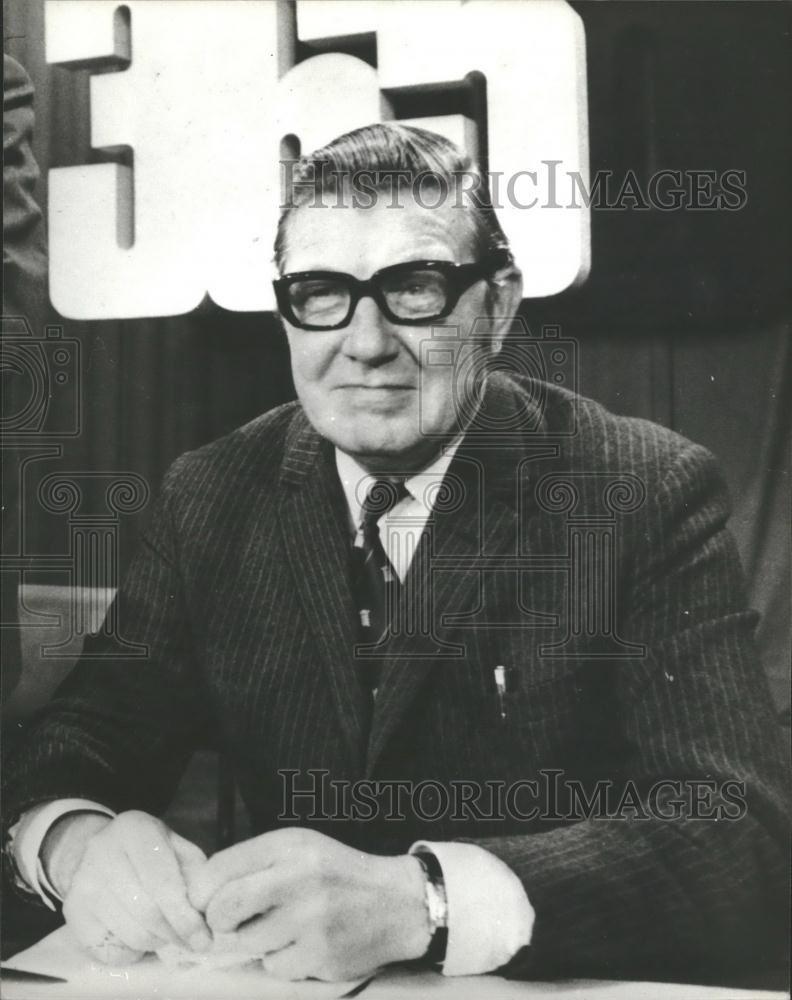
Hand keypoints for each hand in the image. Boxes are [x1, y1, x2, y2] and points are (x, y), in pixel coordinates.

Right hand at [47, 810, 211, 965]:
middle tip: (190, 942)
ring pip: (131, 934)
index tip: (203, 937)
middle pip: (147, 911)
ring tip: (166, 935)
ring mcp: (83, 882)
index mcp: (134, 828)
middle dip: (174, 933)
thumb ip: (194, 872)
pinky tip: (140, 935)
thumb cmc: (147, 852)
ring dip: (156, 943)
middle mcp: (103, 851)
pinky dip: (133, 951)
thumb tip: (207, 909)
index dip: (185, 915)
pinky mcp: (72, 910)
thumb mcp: (175, 847)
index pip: (163, 881)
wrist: (96, 851)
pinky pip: (110, 950)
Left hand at [186, 827, 430, 980]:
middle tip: (230, 922)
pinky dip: (283, 960)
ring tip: (285, 927)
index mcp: (289, 846)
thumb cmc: (337, 874)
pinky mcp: (320, 956)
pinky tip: (305, 944)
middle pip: (224, 908)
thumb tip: (204, 895)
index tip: (207, 901)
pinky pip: (275, 967)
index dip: (203, 891)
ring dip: (258, 940)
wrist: (396, 903)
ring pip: (249, 942)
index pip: (220, 868)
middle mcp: (298, 879)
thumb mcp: (299, 849)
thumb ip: (255, 863)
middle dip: (218, 920)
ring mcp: (310, 920)